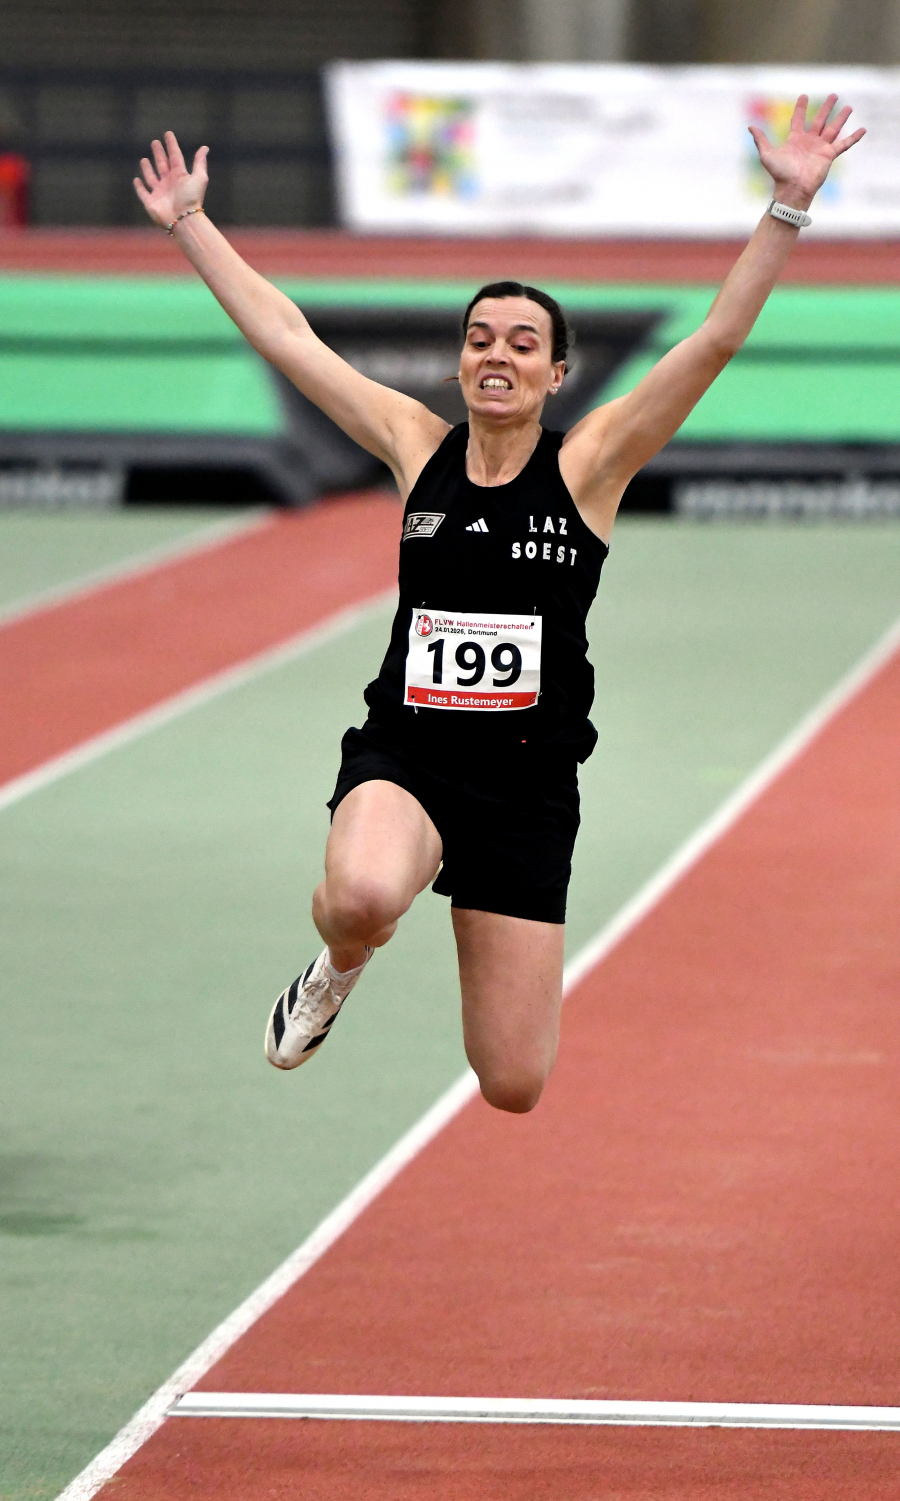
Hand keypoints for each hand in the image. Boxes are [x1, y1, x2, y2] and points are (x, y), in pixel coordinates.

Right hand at [133, 131, 208, 228]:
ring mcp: (159, 192)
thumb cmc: (191, 199)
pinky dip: (139, 187)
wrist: (183, 219)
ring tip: (144, 159)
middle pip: (162, 164)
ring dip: (148, 169)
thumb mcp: (199, 178)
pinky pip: (143, 193)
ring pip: (152, 177)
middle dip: (159, 154)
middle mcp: (169, 183)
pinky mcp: (150, 202)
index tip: (168, 134)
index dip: (172, 145)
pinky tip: (137, 180)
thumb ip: (200, 163)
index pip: (175, 156)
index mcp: (180, 175)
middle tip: (155, 142)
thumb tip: (205, 148)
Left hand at [749, 94, 864, 206]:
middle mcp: (809, 142)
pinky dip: (854, 137)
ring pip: (833, 129)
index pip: (799, 119)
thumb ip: (761, 140)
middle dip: (826, 108)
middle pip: (820, 120)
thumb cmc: (779, 174)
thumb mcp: (767, 155)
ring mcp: (820, 148)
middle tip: (833, 95)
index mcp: (795, 140)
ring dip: (841, 118)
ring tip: (849, 107)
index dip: (801, 108)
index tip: (804, 96)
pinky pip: (844, 144)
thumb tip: (750, 126)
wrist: (792, 189)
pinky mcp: (829, 155)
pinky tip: (863, 129)